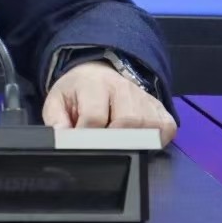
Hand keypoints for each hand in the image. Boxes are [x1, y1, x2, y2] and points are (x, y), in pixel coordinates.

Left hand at [42, 60, 176, 147]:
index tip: (80, 145)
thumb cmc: (78, 92)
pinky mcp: (160, 109)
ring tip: (117, 143)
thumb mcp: (58, 101)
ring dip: (132, 142)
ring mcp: (144, 98)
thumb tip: (62, 137)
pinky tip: (139, 141)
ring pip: (148, 127)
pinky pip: (166, 129)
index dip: (87, 137)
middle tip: (101, 148)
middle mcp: (123, 88)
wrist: (97, 74)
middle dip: (112, 141)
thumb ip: (55, 119)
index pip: (95, 116)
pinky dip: (155, 141)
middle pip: (127, 121)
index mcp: (94, 84)